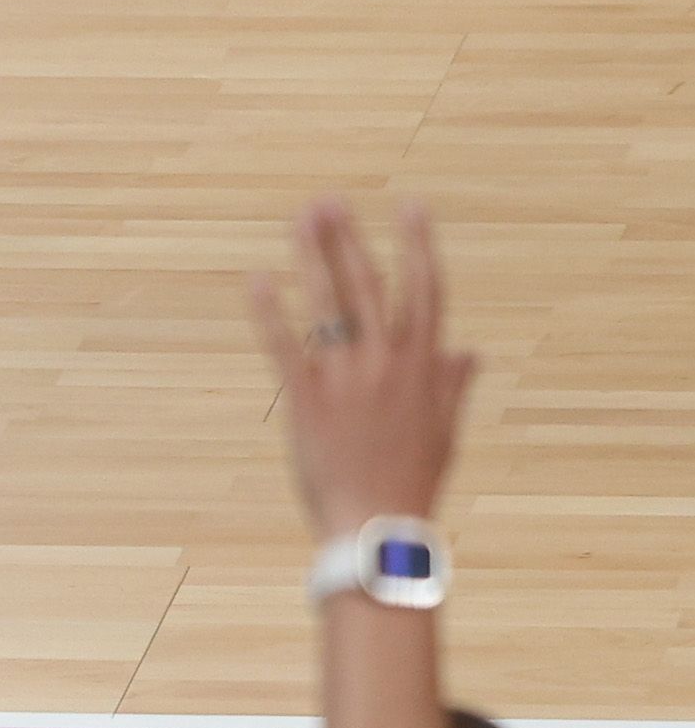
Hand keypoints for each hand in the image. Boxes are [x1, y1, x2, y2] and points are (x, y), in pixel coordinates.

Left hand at [249, 198, 471, 542]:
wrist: (378, 527)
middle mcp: (388, 364)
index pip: (427, 291)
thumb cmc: (412, 480)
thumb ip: (453, 385)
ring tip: (300, 220)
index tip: (412, 206)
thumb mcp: (445, 430)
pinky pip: (285, 346)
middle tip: (330, 200)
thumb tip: (471, 351)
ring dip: (313, 257)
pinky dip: (270, 312)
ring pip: (330, 303)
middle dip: (350, 239)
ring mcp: (348, 380)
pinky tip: (257, 279)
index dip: (420, 245)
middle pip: (371, 285)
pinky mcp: (308, 401)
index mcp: (425, 367)